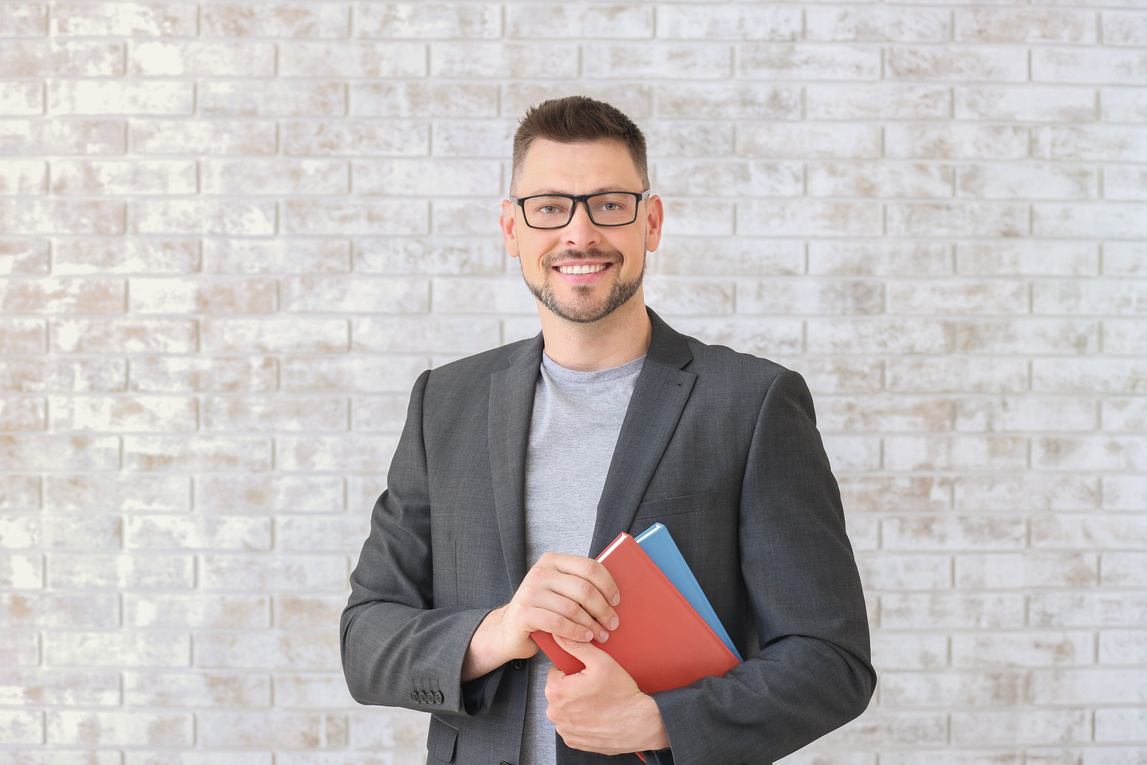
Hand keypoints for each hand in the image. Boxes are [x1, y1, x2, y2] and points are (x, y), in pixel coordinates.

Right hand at [462, 552, 619, 680]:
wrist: (509, 629)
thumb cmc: (543, 610)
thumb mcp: (560, 591)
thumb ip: (579, 585)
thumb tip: (614, 595)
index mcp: (553, 560)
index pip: (589, 567)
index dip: (608, 584)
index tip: (616, 601)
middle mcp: (540, 572)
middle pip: (583, 588)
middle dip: (602, 609)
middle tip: (612, 624)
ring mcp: (530, 592)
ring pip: (572, 608)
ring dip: (591, 625)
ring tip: (601, 635)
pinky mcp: (524, 613)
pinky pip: (559, 624)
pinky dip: (576, 633)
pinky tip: (586, 638)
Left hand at [545, 635, 669, 754]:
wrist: (639, 724)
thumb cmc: (621, 695)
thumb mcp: (600, 662)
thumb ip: (576, 646)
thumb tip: (559, 635)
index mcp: (556, 691)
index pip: (555, 671)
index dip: (572, 669)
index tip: (586, 673)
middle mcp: (555, 713)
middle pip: (559, 690)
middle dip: (573, 686)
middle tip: (594, 686)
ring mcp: (563, 729)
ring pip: (564, 707)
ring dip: (575, 703)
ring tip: (596, 701)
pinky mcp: (573, 741)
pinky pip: (571, 724)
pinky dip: (580, 719)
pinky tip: (595, 714)